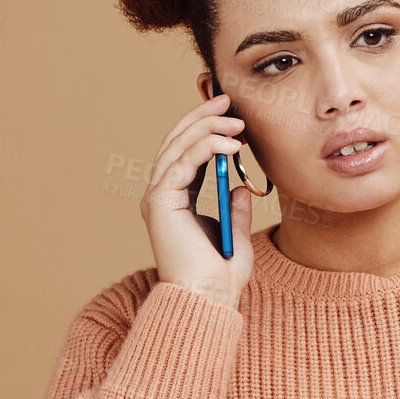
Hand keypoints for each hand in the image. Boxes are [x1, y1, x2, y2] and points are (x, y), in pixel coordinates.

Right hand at [142, 90, 254, 309]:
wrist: (209, 297)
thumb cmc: (221, 274)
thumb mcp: (236, 234)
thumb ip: (235, 209)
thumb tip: (240, 187)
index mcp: (177, 199)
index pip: (187, 153)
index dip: (206, 129)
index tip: (232, 114)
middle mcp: (163, 194)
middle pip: (178, 142)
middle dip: (203, 118)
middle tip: (229, 100)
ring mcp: (159, 197)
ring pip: (178, 148)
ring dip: (206, 128)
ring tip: (235, 120)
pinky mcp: (161, 202)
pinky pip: (182, 164)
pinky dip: (204, 148)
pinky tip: (230, 144)